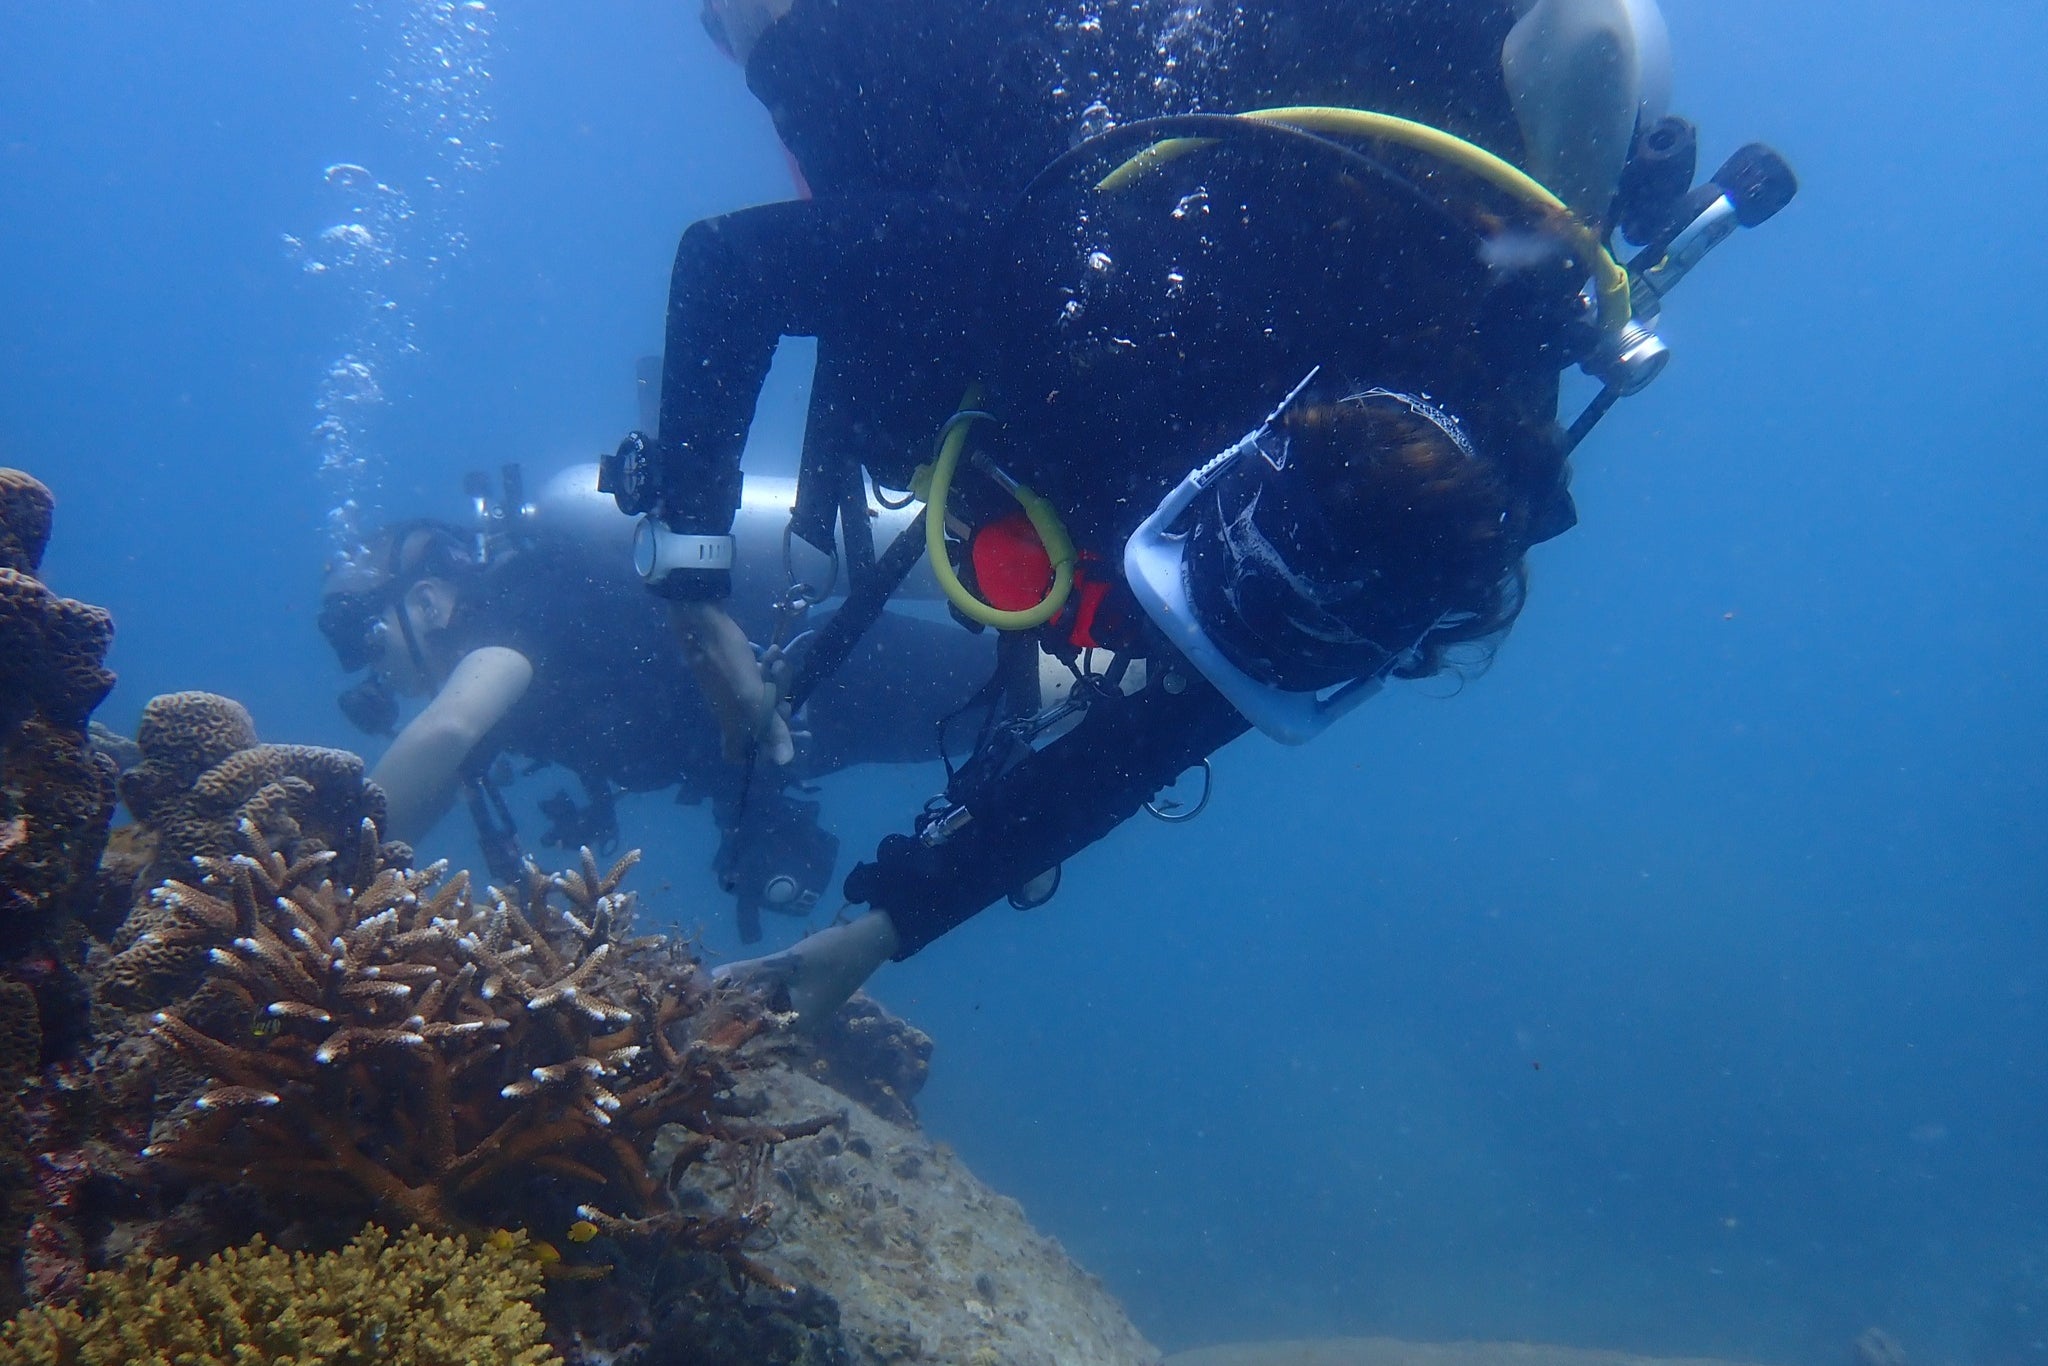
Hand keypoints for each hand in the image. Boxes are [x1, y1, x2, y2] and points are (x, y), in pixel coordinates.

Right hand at [671, 601, 795, 765]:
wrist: (703, 625)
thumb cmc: (726, 664)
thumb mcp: (753, 697)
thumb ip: (770, 728)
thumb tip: (786, 762)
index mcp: (733, 725)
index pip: (736, 755)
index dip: (754, 756)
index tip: (776, 744)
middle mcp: (734, 712)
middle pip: (763, 725)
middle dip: (780, 709)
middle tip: (785, 701)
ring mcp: (737, 691)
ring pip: (767, 697)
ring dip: (779, 681)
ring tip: (778, 663)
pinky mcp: (740, 672)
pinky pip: (762, 677)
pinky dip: (771, 666)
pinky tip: (773, 652)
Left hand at [712, 911, 899, 1028]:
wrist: (868, 942)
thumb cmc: (831, 955)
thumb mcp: (786, 962)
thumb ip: (750, 971)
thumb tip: (713, 976)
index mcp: (797, 1023)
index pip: (752, 1027)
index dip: (725, 1016)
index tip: (700, 1004)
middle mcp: (799, 1023)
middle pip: (757, 1017)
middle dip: (731, 1004)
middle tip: (703, 989)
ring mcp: (804, 1009)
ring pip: (765, 1005)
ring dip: (744, 994)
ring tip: (714, 983)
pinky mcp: (806, 996)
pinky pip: (775, 996)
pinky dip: (760, 988)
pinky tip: (742, 977)